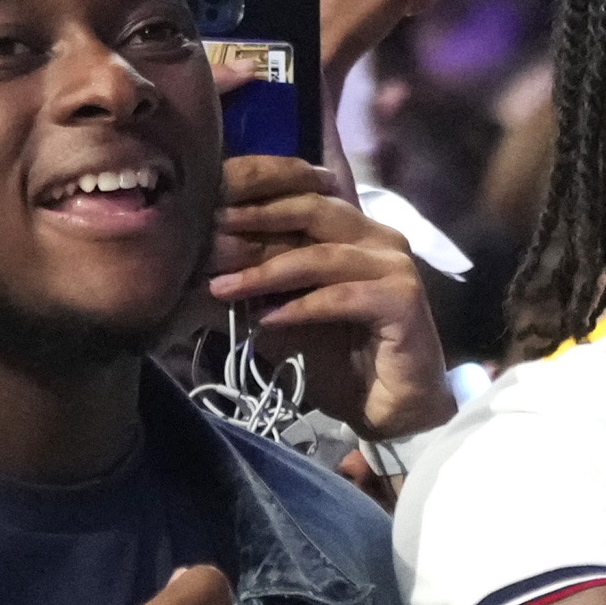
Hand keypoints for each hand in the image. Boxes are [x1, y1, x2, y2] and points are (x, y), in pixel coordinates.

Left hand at [207, 158, 453, 440]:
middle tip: (209, 229)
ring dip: (267, 270)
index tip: (203, 207)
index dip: (253, 199)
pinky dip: (301, 307)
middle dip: (255, 218)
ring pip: (322, 255)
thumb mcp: (284, 314)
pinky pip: (342, 296)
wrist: (389, 408)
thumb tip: (201, 264)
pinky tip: (266, 319)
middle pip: (311, 210)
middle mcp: (379, 237)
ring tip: (224, 287)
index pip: (300, 196)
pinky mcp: (404, 300)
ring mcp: (395, 266)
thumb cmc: (339, 359)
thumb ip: (257, 285)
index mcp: (353, 230)